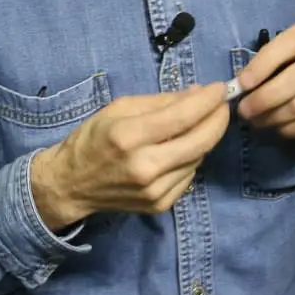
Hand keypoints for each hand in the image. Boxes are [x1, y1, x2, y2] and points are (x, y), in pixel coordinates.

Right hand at [28, 84, 229, 231]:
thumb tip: (198, 94)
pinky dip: (191, 159)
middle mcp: (144, 167)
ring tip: (198, 124)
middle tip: (223, 105)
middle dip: (218, 120)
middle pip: (200, 141)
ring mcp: (154, 191)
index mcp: (129, 136)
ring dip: (204, 138)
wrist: (72, 183)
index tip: (220, 88)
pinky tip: (180, 150)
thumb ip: (161, 102)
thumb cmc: (93, 138)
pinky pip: (189, 176)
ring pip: (198, 158)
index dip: (207, 101)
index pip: (182, 116)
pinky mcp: (160, 205)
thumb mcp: (119, 108)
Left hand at [234, 16, 294, 136]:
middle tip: (244, 110)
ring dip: (271, 118)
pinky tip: (277, 126)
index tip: (240, 85)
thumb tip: (241, 84)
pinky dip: (287, 129)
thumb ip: (271, 57)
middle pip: (290, 83)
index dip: (258, 69)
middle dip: (261, 100)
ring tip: (257, 120)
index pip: (282, 49)